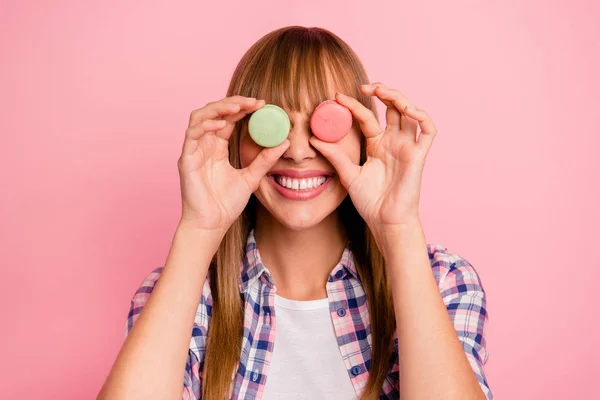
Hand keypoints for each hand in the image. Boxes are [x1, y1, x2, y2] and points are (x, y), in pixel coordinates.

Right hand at [178, 96, 289, 235]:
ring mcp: (194, 150)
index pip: (228, 119)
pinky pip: (192, 134)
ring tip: (239, 107)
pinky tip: (222, 125)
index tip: (263, 104)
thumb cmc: (226, 204)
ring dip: (219, 108)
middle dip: (234, 103)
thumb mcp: (252, 177)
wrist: (212, 224)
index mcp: (217, 147)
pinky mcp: (186, 159)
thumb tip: (284, 143)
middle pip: (215, 112)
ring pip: (200, 117)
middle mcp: (204, 145)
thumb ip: (265, 160)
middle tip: (254, 102)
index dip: (243, 109)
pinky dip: (205, 125)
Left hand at [309, 82, 436, 234]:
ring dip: (399, 97)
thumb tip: (313, 139)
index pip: (367, 117)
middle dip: (381, 91)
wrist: (385, 221)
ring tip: (383, 91)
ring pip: (410, 112)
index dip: (354, 105)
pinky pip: (428, 130)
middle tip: (364, 86)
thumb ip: (335, 155)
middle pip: (392, 107)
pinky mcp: (419, 154)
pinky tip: (407, 110)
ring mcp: (407, 146)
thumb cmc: (370, 201)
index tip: (337, 97)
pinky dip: (421, 116)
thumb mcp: (348, 174)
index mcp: (377, 144)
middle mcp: (393, 141)